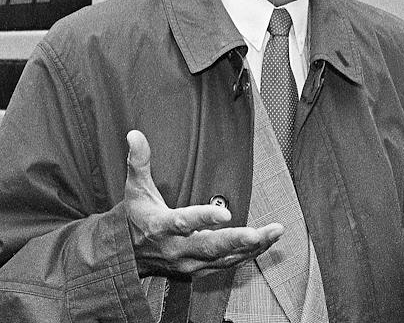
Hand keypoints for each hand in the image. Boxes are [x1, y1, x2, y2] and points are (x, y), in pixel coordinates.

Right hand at [124, 130, 283, 276]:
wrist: (128, 257)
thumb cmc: (136, 217)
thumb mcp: (134, 189)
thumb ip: (138, 161)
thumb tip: (134, 134)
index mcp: (161, 227)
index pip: (184, 222)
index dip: (204, 218)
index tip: (226, 213)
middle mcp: (176, 249)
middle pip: (209, 246)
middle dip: (236, 240)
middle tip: (258, 233)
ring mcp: (189, 263)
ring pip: (224, 258)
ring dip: (251, 247)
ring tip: (274, 232)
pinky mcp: (200, 270)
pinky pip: (228, 264)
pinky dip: (249, 254)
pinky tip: (266, 242)